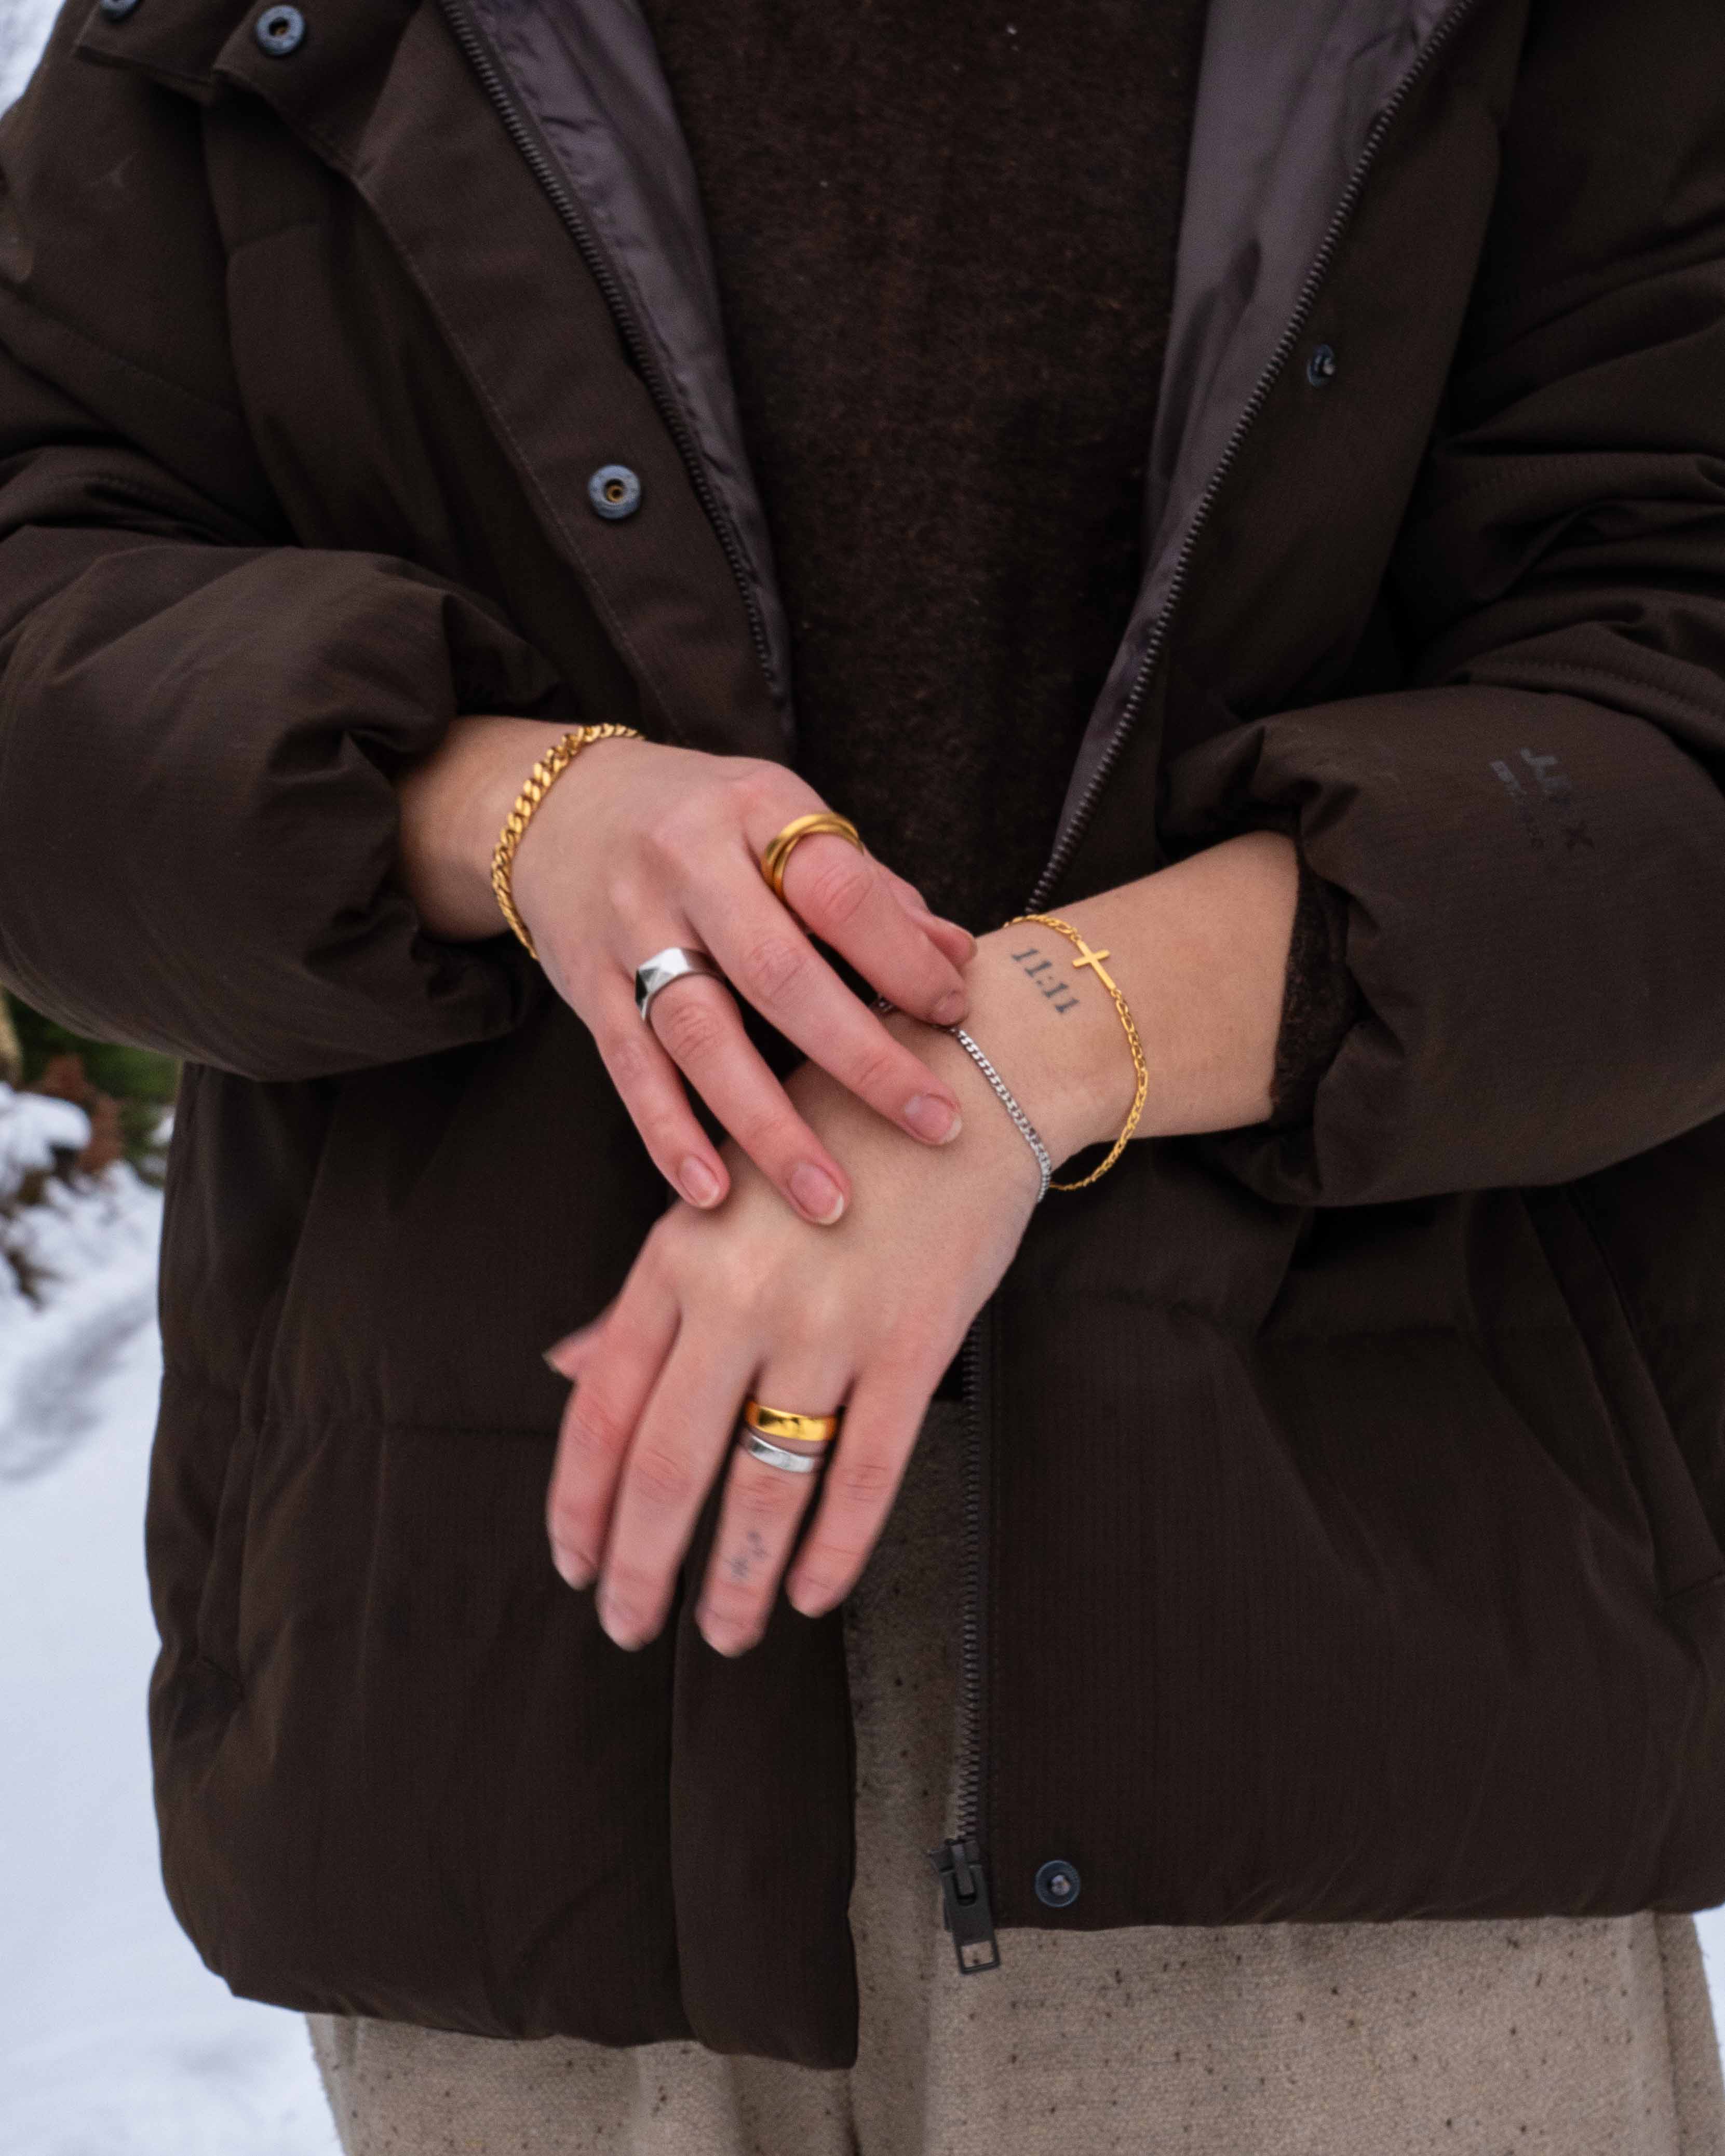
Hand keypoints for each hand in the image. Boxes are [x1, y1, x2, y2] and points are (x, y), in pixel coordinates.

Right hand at [394, 716, 975, 1223]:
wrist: (558, 808)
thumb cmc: (703, 821)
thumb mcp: (782, 818)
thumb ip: (866, 888)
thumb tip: (959, 957)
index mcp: (755, 810)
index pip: (837, 888)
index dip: (900, 954)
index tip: (954, 1014)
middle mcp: (686, 865)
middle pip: (778, 973)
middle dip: (863, 1059)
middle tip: (934, 1124)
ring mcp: (629, 928)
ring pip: (702, 1035)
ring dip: (769, 1127)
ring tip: (828, 1199)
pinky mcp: (588, 987)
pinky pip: (631, 1070)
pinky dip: (671, 1134)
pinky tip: (714, 1191)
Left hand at [538, 940, 1114, 1654]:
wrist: (962, 1085)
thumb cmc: (828, 1139)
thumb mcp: (715, 1199)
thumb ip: (643, 1297)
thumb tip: (566, 1372)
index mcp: (676, 1259)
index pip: (603, 1410)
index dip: (578, 1504)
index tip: (572, 1564)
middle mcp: (740, 1297)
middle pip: (668, 1466)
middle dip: (639, 1566)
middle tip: (628, 1629)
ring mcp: (829, 1325)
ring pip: (763, 1486)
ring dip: (734, 1580)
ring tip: (722, 1635)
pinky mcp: (912, 1345)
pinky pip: (864, 1472)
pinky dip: (834, 1548)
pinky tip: (810, 1594)